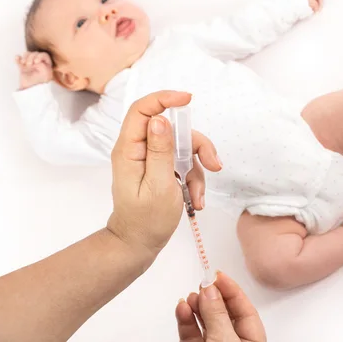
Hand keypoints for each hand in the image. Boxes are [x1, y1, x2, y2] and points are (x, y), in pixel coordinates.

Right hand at [15, 51, 53, 89]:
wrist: (30, 91)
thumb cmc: (40, 83)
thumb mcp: (46, 74)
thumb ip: (43, 66)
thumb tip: (37, 61)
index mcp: (46, 64)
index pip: (44, 55)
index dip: (39, 56)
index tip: (36, 62)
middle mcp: (38, 63)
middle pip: (34, 53)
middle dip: (31, 57)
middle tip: (30, 64)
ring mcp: (30, 65)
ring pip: (27, 54)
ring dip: (25, 57)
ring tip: (24, 64)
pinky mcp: (22, 67)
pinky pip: (19, 60)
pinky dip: (18, 58)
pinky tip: (17, 58)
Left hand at [107, 90, 221, 255]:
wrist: (140, 243)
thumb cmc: (146, 220)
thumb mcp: (158, 186)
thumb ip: (160, 151)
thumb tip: (161, 119)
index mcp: (129, 149)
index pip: (142, 110)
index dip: (164, 99)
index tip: (188, 99)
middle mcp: (139, 149)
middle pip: (173, 129)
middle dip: (196, 146)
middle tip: (213, 165)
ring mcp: (152, 159)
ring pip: (183, 147)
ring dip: (198, 170)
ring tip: (198, 196)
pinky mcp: (162, 168)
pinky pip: (185, 163)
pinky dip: (195, 180)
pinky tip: (196, 200)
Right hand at [176, 271, 266, 341]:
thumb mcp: (224, 340)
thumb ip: (217, 315)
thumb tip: (210, 290)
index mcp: (252, 340)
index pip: (245, 309)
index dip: (232, 290)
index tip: (218, 275)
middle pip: (224, 314)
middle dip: (212, 297)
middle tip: (203, 283)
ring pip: (206, 323)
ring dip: (197, 307)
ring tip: (191, 296)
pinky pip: (192, 334)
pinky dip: (186, 321)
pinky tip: (182, 309)